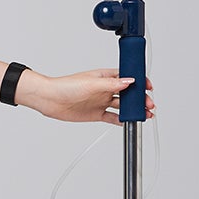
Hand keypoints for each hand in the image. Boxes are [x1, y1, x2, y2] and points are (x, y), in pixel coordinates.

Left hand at [28, 68, 155, 124]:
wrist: (50, 100)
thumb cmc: (66, 87)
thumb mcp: (91, 84)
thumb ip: (112, 84)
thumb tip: (129, 81)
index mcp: (105, 77)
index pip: (127, 77)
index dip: (139, 82)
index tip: (148, 87)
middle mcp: (105, 89)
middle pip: (128, 93)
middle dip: (140, 99)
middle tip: (149, 105)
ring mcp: (101, 102)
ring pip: (122, 106)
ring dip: (134, 110)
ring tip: (144, 115)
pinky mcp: (96, 114)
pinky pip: (112, 117)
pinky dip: (121, 119)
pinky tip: (129, 122)